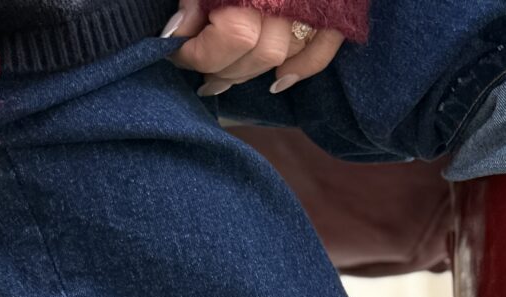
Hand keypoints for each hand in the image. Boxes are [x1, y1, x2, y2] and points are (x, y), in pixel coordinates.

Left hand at [163, 4, 344, 96]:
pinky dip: (304, 67)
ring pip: (282, 56)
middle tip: (192, 63)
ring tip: (221, 75)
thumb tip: (178, 30)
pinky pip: (323, 46)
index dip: (201, 51)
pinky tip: (278, 79)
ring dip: (248, 71)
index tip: (174, 45)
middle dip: (219, 65)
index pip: (235, 35)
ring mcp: (311, 1)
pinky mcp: (330, 4)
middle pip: (258, 52)